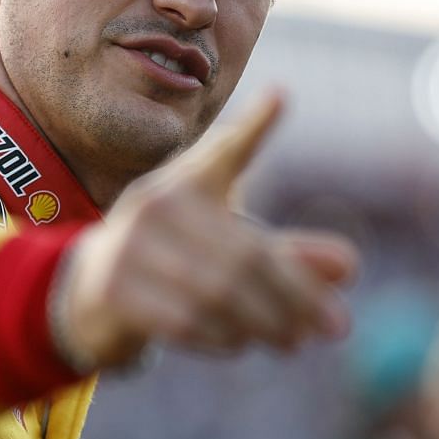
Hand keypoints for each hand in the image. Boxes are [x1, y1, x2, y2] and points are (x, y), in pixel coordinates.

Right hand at [54, 93, 357, 369]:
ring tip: (293, 341)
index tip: (282, 96)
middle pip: (244, 256)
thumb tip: (349, 268)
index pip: (226, 154)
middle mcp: (156, 205)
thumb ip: (289, 254)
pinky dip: (223, 337)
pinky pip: (184, 322)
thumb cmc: (176, 260)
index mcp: (187, 182)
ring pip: (216, 294)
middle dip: (297, 296)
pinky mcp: (114, 290)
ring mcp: (129, 247)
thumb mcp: (230, 247)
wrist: (90, 291)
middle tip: (335, 326)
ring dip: (266, 324)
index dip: (254, 126)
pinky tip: (241, 343)